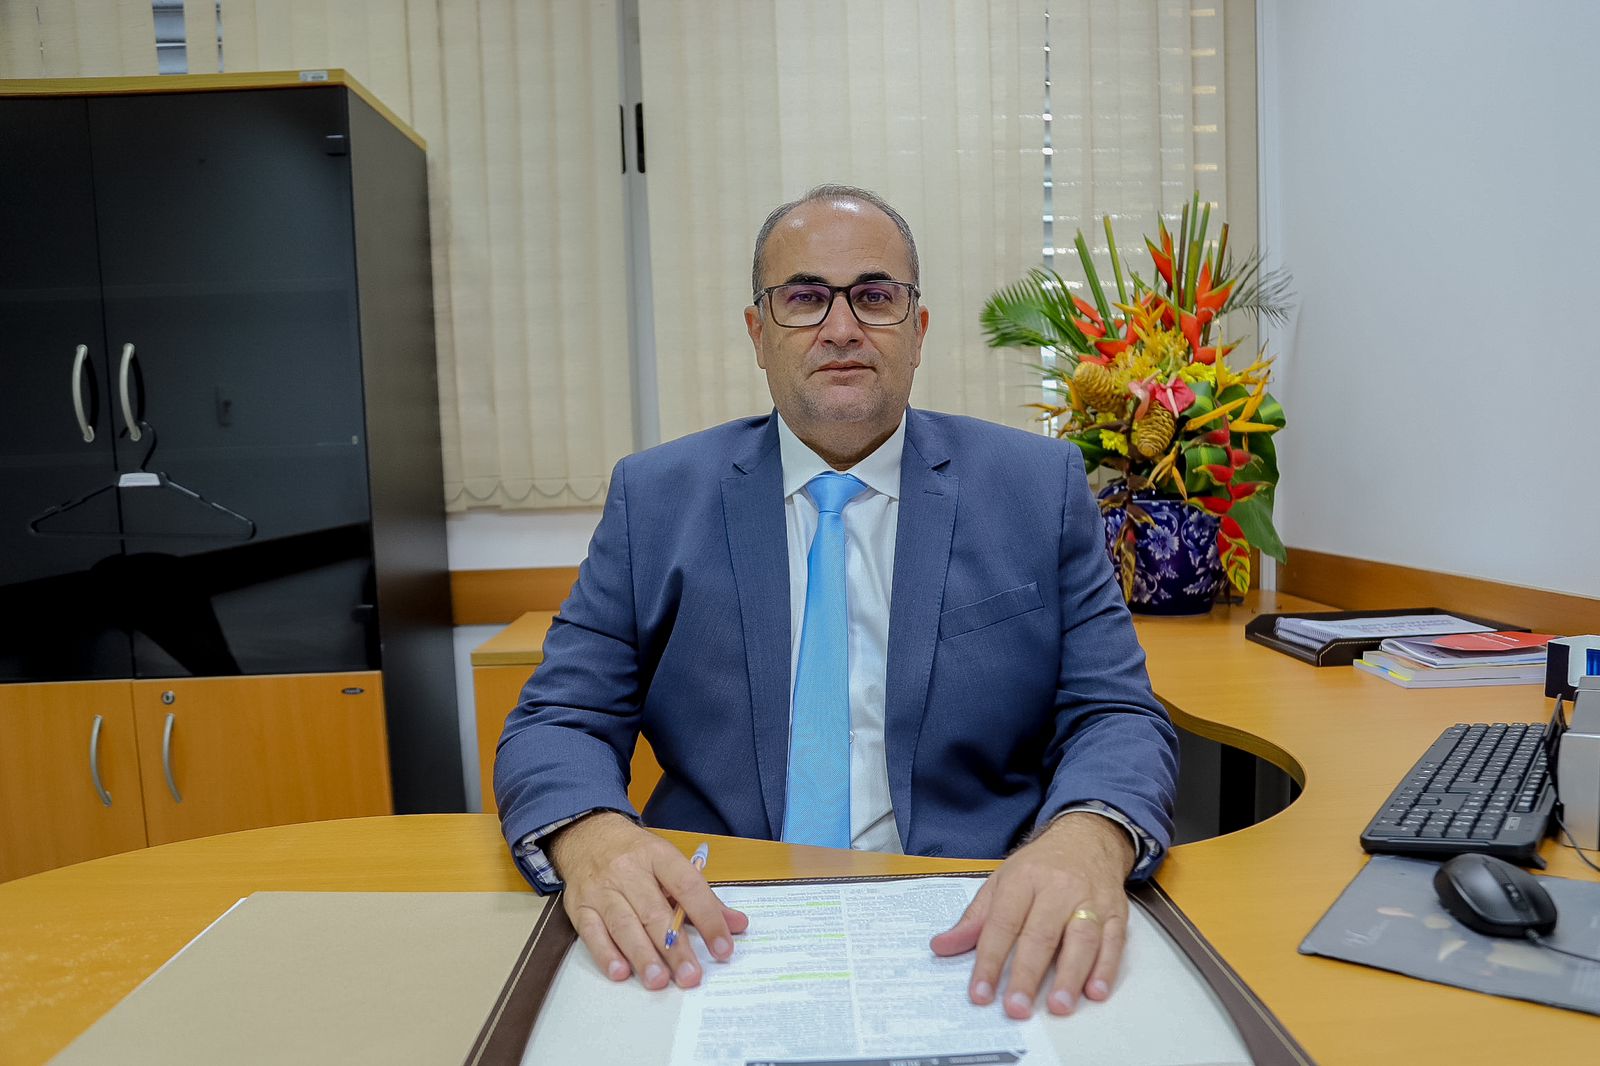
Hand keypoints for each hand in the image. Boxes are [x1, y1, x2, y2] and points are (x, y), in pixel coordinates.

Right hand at [548, 813, 748, 989]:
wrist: (588, 836)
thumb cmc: (638, 856)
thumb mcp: (672, 864)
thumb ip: (704, 898)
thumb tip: (738, 925)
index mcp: (658, 855)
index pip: (688, 887)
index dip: (708, 918)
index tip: (723, 948)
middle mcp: (629, 870)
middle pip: (654, 912)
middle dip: (674, 948)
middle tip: (690, 976)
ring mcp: (601, 889)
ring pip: (624, 924)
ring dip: (642, 955)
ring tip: (659, 980)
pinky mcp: (579, 906)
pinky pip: (592, 932)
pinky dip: (606, 954)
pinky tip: (621, 972)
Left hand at [929, 811, 1133, 1018]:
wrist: (1087, 838)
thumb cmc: (1040, 866)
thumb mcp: (1002, 881)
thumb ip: (975, 919)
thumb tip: (942, 946)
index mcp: (1023, 879)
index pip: (1003, 924)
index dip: (989, 960)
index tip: (980, 992)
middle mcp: (1058, 888)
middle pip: (1041, 935)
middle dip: (1027, 974)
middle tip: (1016, 1007)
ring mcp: (1090, 900)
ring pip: (1081, 939)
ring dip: (1071, 976)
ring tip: (1059, 1006)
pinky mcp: (1115, 912)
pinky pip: (1113, 942)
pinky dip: (1106, 968)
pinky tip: (1095, 991)